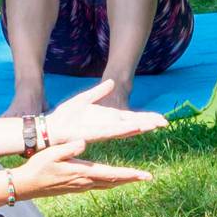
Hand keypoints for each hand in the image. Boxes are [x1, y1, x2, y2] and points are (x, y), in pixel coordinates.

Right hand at [10, 138, 151, 200]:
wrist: (27, 185)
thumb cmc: (38, 167)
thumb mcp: (53, 154)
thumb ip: (69, 147)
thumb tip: (84, 142)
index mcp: (83, 173)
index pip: (112, 174)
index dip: (130, 174)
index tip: (144, 175)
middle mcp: (85, 182)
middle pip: (114, 181)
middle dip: (132, 179)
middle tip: (148, 177)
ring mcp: (81, 186)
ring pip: (107, 185)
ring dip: (122, 181)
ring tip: (135, 178)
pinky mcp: (76, 187)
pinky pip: (99, 186)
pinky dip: (110, 182)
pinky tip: (113, 181)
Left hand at [43, 80, 166, 144]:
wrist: (50, 126)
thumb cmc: (64, 116)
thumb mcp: (83, 99)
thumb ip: (98, 91)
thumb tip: (112, 83)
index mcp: (107, 118)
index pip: (131, 118)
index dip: (146, 118)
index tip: (161, 118)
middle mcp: (108, 125)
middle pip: (133, 124)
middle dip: (149, 123)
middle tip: (165, 123)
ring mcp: (102, 130)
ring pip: (126, 129)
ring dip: (140, 127)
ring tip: (155, 125)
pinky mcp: (94, 133)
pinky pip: (112, 131)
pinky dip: (124, 129)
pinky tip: (135, 127)